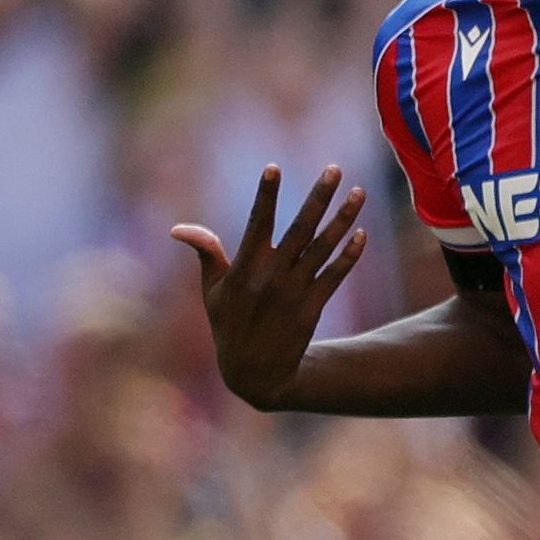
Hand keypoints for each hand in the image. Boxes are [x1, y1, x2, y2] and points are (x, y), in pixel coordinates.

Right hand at [170, 167, 366, 410]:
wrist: (255, 372)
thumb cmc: (229, 324)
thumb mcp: (212, 291)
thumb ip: (206, 254)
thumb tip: (179, 229)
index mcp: (244, 267)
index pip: (256, 222)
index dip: (266, 195)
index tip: (274, 167)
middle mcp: (272, 275)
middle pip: (301, 227)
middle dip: (319, 196)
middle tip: (335, 168)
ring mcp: (295, 290)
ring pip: (324, 247)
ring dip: (344, 219)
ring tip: (359, 193)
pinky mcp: (314, 306)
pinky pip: (335, 275)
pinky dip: (349, 255)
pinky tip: (361, 233)